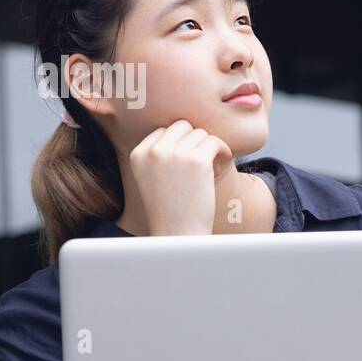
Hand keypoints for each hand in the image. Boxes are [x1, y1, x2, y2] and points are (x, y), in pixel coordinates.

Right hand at [128, 119, 235, 235]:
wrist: (178, 234)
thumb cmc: (171, 210)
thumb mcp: (154, 178)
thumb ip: (163, 155)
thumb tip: (192, 131)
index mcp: (139, 153)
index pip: (164, 131)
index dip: (181, 144)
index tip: (188, 164)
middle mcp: (154, 150)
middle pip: (182, 126)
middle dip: (195, 142)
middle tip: (202, 164)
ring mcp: (175, 153)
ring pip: (200, 134)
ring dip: (210, 149)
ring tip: (210, 172)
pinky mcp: (196, 160)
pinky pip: (215, 142)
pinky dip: (222, 151)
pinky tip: (219, 169)